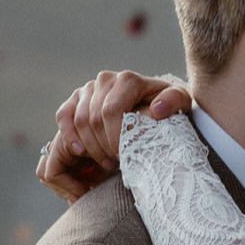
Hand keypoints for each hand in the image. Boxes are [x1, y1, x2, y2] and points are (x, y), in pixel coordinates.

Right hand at [36, 70, 191, 200]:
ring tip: (108, 162)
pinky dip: (69, 135)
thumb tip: (157, 110)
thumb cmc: (168, 110)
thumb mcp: (180, 105)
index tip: (125, 157)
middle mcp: (105, 79)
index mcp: (128, 80)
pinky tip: (81, 152)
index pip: (111, 111)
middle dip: (104, 146)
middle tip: (117, 164)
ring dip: (91, 146)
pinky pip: (64, 116)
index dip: (114, 138)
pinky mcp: (76, 99)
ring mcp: (89, 88)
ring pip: (79, 120)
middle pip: (93, 118)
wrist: (154, 107)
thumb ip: (173, 102)